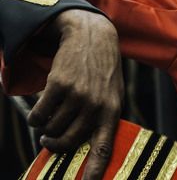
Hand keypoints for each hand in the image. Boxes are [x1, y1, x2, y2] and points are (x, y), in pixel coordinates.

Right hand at [27, 9, 122, 179]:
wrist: (92, 37)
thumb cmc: (102, 71)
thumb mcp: (112, 93)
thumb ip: (101, 118)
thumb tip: (87, 149)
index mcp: (112, 110)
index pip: (104, 146)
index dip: (95, 168)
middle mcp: (96, 105)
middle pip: (67, 142)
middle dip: (54, 145)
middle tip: (48, 140)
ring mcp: (78, 95)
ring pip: (50, 129)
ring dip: (44, 127)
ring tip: (50, 115)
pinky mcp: (59, 85)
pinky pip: (38, 116)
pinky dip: (35, 116)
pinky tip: (42, 107)